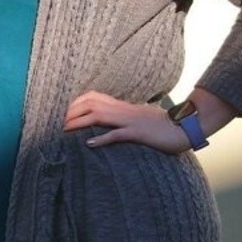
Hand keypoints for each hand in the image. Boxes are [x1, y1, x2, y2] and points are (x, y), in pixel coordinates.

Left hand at [63, 91, 191, 154]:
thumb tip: (111, 121)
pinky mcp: (138, 133)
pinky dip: (101, 138)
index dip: (75, 103)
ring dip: (79, 122)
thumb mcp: (141, 117)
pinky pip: (117, 134)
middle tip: (54, 121)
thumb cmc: (164, 125)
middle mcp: (124, 110)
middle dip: (71, 111)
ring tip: (63, 129)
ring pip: (99, 116)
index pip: (94, 97)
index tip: (61, 111)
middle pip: (91, 103)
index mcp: (124, 106)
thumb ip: (125, 117)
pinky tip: (88, 143)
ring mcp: (131, 120)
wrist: (186, 126)